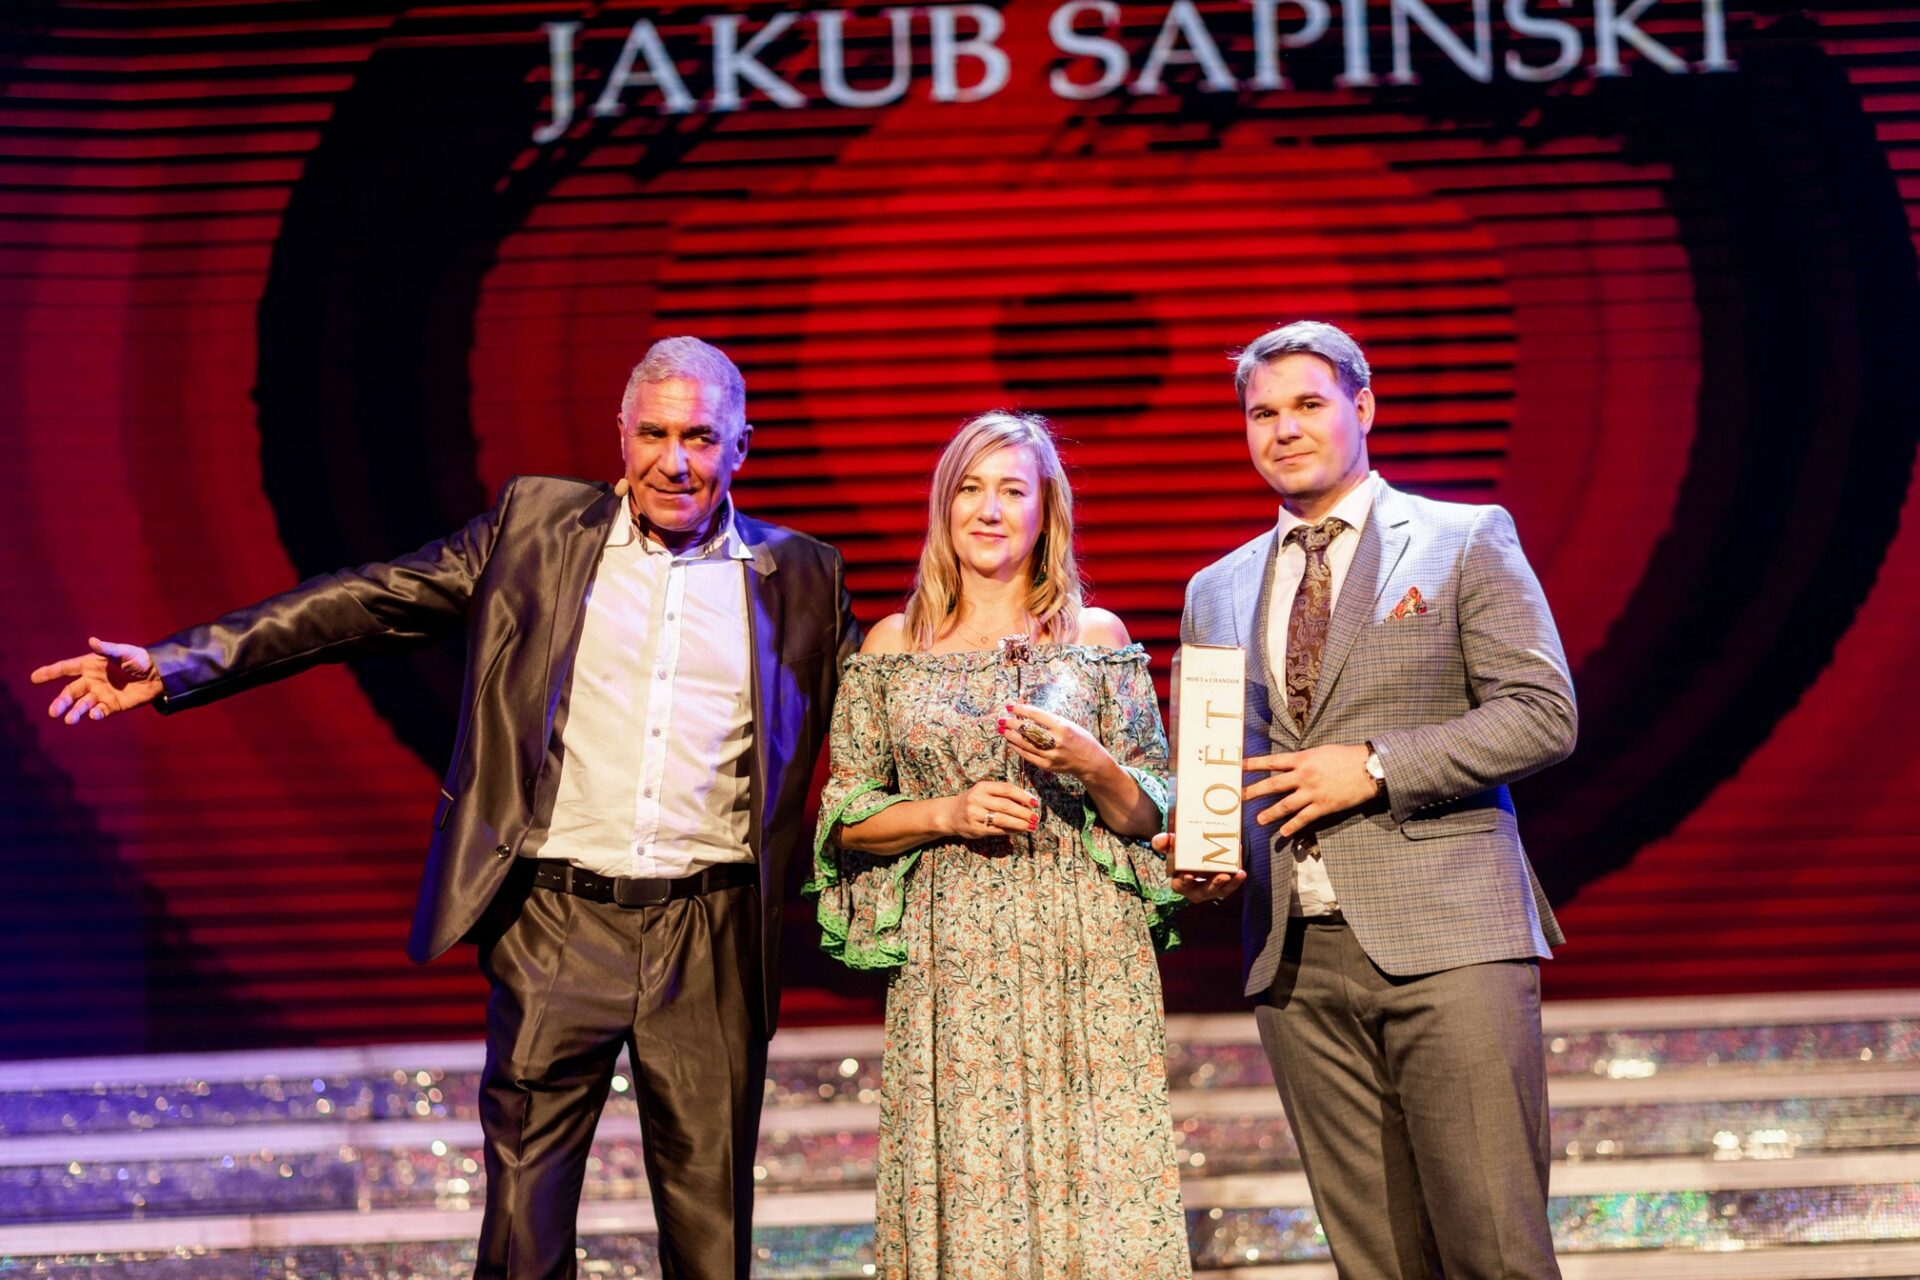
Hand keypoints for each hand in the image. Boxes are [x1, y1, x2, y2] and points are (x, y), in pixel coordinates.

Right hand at [31, 637, 162, 724]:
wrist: (159, 675)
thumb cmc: (140, 660)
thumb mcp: (124, 652)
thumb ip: (107, 649)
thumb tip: (92, 640)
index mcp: (91, 665)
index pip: (66, 669)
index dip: (50, 672)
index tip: (34, 678)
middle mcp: (92, 680)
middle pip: (71, 692)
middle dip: (61, 701)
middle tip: (53, 711)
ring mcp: (101, 694)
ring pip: (82, 705)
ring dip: (75, 712)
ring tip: (69, 720)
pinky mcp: (113, 705)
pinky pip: (100, 711)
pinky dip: (96, 714)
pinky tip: (94, 714)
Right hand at [940, 780, 1039, 839]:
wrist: (949, 814)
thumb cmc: (973, 801)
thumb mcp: (984, 791)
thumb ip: (1002, 794)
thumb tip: (1028, 801)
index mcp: (982, 787)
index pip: (1007, 789)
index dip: (1023, 796)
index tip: (1035, 802)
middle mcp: (977, 799)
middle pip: (1007, 806)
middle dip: (1024, 812)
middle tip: (1035, 817)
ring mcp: (975, 815)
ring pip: (1003, 819)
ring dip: (1020, 824)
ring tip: (1031, 826)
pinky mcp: (976, 829)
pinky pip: (997, 830)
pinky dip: (1011, 831)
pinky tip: (1019, 831)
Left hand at [999, 702, 1108, 780]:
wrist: (1091, 761)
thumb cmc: (1080, 738)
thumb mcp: (1068, 724)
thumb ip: (1049, 720)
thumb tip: (1028, 712)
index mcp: (1062, 727)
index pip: (1037, 715)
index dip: (1021, 710)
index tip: (1010, 707)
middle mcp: (1056, 741)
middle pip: (1028, 730)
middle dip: (1012, 724)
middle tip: (1001, 719)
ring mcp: (1051, 755)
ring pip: (1026, 744)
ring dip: (1011, 736)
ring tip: (1002, 730)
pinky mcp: (1048, 766)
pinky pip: (1028, 756)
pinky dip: (1018, 749)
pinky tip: (1011, 743)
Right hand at [1151, 833, 1246, 902]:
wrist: (1193, 854)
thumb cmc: (1179, 852)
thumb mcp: (1169, 846)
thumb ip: (1162, 842)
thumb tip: (1164, 839)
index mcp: (1179, 882)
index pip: (1180, 885)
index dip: (1184, 881)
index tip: (1189, 874)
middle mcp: (1195, 890)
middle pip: (1204, 891)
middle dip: (1214, 884)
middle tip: (1222, 875)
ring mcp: (1210, 890)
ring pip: (1220, 891)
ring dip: (1229, 883)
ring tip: (1236, 873)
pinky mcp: (1222, 886)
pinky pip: (1230, 886)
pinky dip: (1236, 880)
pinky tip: (1241, 872)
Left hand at [1243, 743, 1376, 836]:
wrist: (1368, 769)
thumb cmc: (1345, 757)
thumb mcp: (1320, 751)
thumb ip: (1304, 758)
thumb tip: (1289, 763)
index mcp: (1302, 759)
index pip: (1273, 761)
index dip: (1254, 764)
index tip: (1239, 766)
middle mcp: (1303, 775)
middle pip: (1273, 784)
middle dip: (1254, 791)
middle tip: (1240, 797)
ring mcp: (1312, 792)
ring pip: (1285, 805)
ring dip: (1270, 813)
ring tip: (1258, 820)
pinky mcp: (1323, 806)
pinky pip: (1304, 818)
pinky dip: (1292, 826)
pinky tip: (1283, 832)